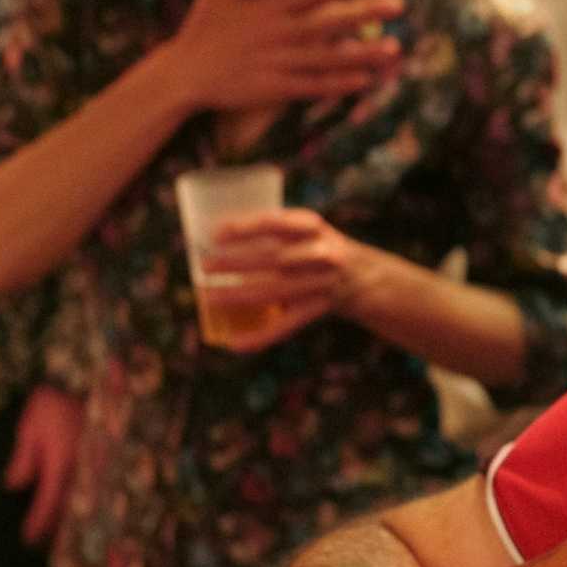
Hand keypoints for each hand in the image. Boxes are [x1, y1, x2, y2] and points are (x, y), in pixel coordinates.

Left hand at [4, 384, 82, 546]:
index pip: (48, 502)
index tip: (28, 540)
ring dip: (76, 516)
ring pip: (87, 498)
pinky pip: (98, 484)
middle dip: (59, 527)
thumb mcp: (29, 428)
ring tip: (67, 532)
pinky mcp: (108, 456)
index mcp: (61, 464)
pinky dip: (90, 498)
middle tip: (48, 546)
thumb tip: (15, 486)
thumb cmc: (53, 402)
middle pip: (71, 506)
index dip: (38, 523)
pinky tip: (87, 505)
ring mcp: (98, 463)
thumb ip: (24, 459)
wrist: (87, 379)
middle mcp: (83, 468)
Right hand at [156, 0, 403, 113]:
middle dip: (364, 11)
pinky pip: (311, 86)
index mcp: (267, 7)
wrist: (181, 74)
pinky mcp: (273, 88)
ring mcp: (276, 62)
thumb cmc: (202, 30)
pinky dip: (337, 84)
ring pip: (326, 57)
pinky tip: (365, 80)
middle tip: (399, 3)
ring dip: (361, 53)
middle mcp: (276, 33)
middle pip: (327, 20)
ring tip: (394, 48)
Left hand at [198, 208, 383, 350]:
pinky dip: (260, 336)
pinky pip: (287, 325)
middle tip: (204, 266)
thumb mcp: (302, 229)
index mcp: (313, 227)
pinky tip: (235, 343)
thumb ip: (269, 231)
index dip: (244, 227)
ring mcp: (322, 283)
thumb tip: (210, 238)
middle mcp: (321, 253)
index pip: (275, 223)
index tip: (215, 233)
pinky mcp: (318, 309)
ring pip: (274, 291)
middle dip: (236, 262)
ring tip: (209, 297)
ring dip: (238, 295)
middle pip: (272, 258)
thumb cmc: (314, 247)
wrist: (362, 276)